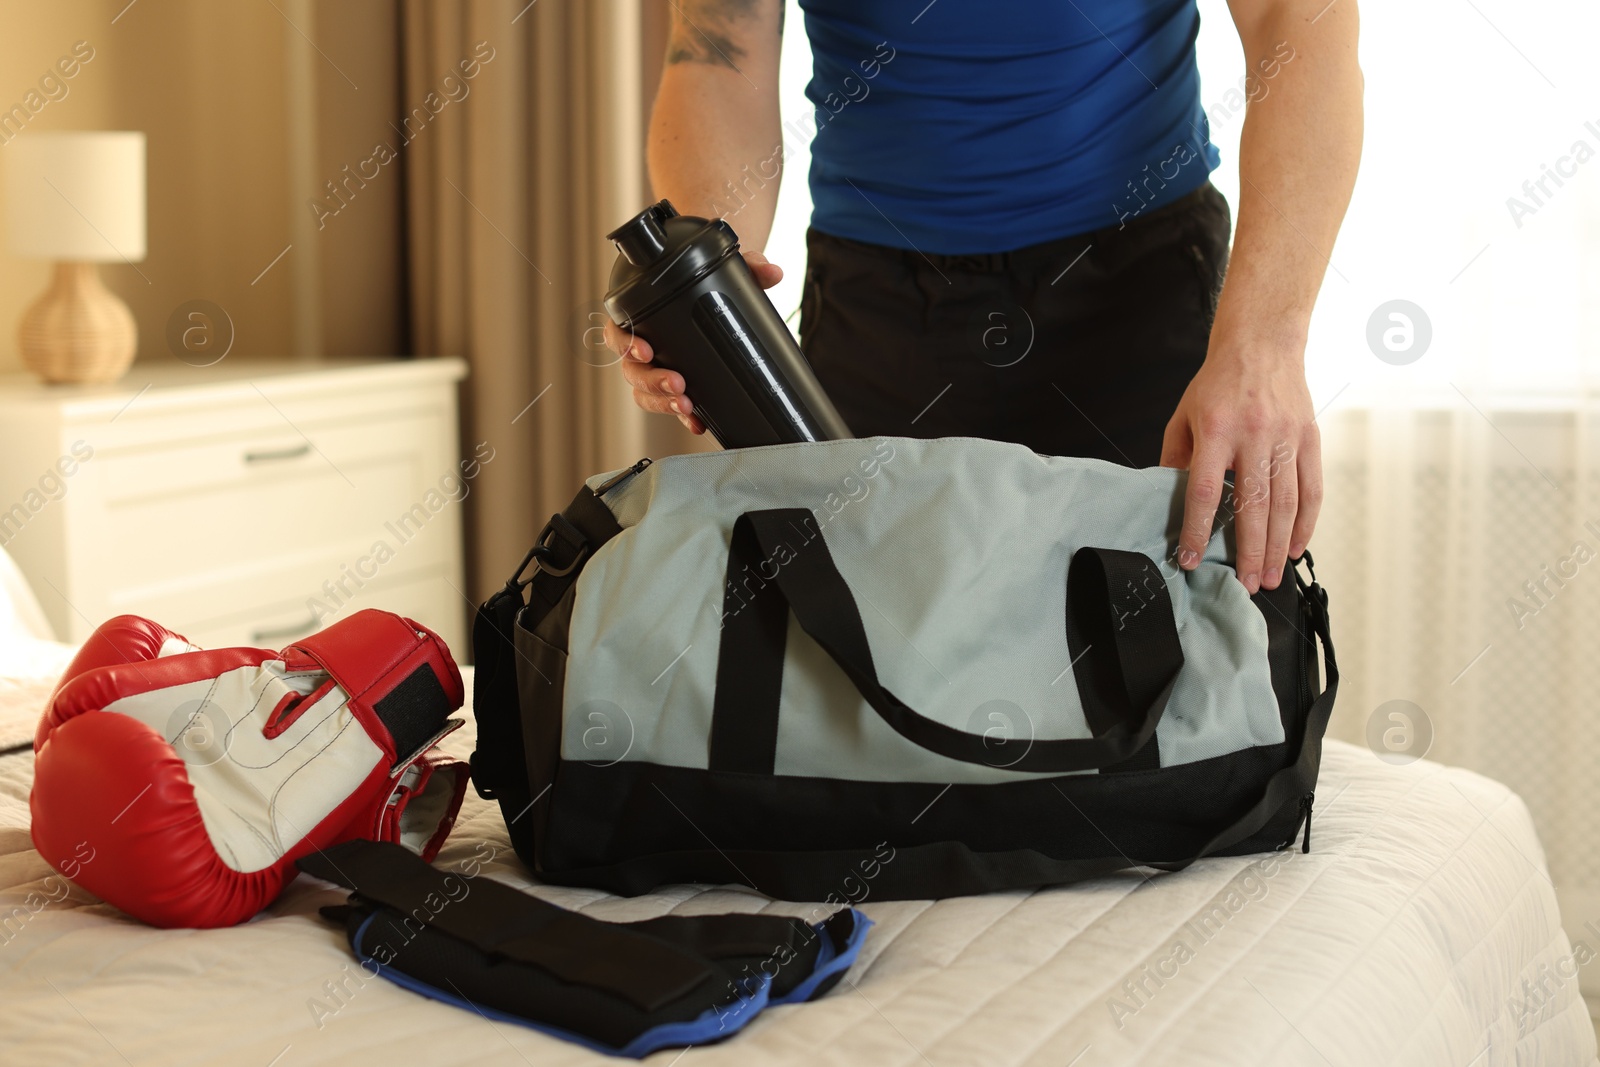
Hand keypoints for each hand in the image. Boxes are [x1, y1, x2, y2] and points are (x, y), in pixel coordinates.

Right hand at [604, 251, 783, 434]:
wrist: (718, 296)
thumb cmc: (708, 280)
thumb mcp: (728, 268)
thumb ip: (749, 265)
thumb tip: (773, 273)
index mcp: (642, 313)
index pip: (618, 329)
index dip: (625, 342)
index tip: (645, 350)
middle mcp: (643, 343)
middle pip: (632, 369)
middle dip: (652, 380)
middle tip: (677, 383)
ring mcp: (656, 368)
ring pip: (645, 392)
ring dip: (663, 402)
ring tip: (686, 406)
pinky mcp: (673, 386)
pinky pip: (669, 405)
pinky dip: (683, 417)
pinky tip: (698, 423)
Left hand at [1159, 349, 1322, 593]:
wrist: (1262, 343)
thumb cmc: (1218, 382)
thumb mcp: (1185, 416)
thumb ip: (1176, 458)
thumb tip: (1169, 501)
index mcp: (1217, 431)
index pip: (1206, 492)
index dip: (1198, 530)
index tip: (1191, 560)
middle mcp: (1254, 436)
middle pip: (1254, 506)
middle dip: (1249, 551)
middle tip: (1245, 584)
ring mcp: (1287, 439)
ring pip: (1286, 504)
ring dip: (1278, 546)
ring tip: (1269, 577)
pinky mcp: (1310, 439)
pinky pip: (1311, 489)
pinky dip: (1306, 523)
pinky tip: (1296, 548)